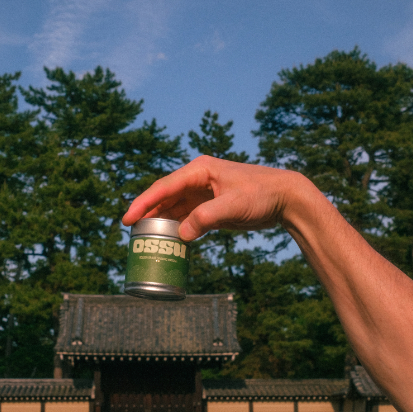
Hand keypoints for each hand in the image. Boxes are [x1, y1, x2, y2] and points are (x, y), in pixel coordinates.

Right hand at [122, 155, 316, 241]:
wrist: (286, 198)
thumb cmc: (261, 194)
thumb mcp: (232, 206)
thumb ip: (205, 218)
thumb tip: (180, 235)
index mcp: (199, 170)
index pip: (163, 187)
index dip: (143, 204)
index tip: (126, 220)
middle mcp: (198, 179)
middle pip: (165, 197)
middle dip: (147, 214)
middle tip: (130, 233)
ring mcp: (204, 193)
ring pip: (174, 208)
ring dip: (161, 223)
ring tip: (144, 239)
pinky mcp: (212, 207)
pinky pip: (187, 217)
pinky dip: (177, 229)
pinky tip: (168, 241)